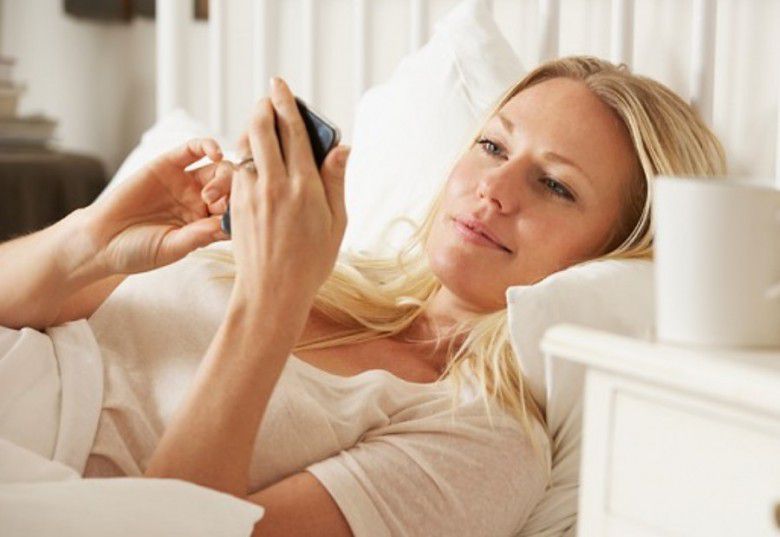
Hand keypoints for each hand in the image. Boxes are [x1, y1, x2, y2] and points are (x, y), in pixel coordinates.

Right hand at [85, 138, 232, 275]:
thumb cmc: (137, 251)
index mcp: (207, 224)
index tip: (240, 219)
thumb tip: (228, 225)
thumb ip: (199, 236)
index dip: (242, 213)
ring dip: (224, 175)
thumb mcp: (172, 248)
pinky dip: (208, 146)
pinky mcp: (168, 164)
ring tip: (211, 192)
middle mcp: (201, 201)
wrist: (100, 241)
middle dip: (234, 193)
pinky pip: (193, 149)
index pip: (236, 213)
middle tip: (218, 205)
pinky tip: (215, 154)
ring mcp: (186, 182)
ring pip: (218, 168)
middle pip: (232, 189)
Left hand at [227, 77, 349, 318]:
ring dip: (251, 131)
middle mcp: (274, 184)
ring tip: (262, 128)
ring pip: (244, 147)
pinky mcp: (234, 205)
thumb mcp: (337, 222)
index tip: (279, 84)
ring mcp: (250, 194)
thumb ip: (335, 180)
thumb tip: (341, 147)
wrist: (273, 292)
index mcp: (304, 186)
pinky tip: (254, 160)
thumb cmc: (312, 261)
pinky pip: (237, 169)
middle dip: (262, 107)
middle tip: (268, 99)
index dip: (285, 103)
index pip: (292, 131)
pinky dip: (244, 157)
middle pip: (260, 128)